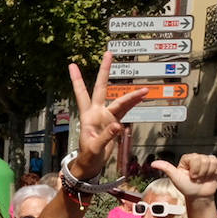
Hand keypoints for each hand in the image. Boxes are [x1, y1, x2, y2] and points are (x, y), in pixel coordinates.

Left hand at [68, 52, 145, 177]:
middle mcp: (97, 112)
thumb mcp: (95, 147)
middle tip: (108, 53)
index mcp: (88, 116)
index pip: (82, 93)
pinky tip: (141, 97)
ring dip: (131, 95)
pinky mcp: (114, 122)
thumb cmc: (89, 155)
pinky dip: (133, 103)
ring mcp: (106, 116)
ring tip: (144, 90)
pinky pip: (125, 110)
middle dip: (105, 71)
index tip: (72, 65)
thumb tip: (117, 125)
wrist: (92, 163)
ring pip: (119, 101)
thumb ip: (106, 136)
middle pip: (101, 87)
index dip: (77, 79)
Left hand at [150, 153, 216, 200]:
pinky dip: (216, 172)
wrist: (198, 196)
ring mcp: (207, 160)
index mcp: (187, 159)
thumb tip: (153, 163)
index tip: (190, 176)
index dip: (194, 170)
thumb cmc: (186, 187)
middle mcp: (197, 157)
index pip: (195, 158)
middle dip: (201, 172)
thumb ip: (166, 168)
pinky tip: (210, 176)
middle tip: (197, 178)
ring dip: (208, 173)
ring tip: (203, 178)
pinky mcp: (216, 164)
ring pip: (212, 161)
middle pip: (205, 159)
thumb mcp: (175, 178)